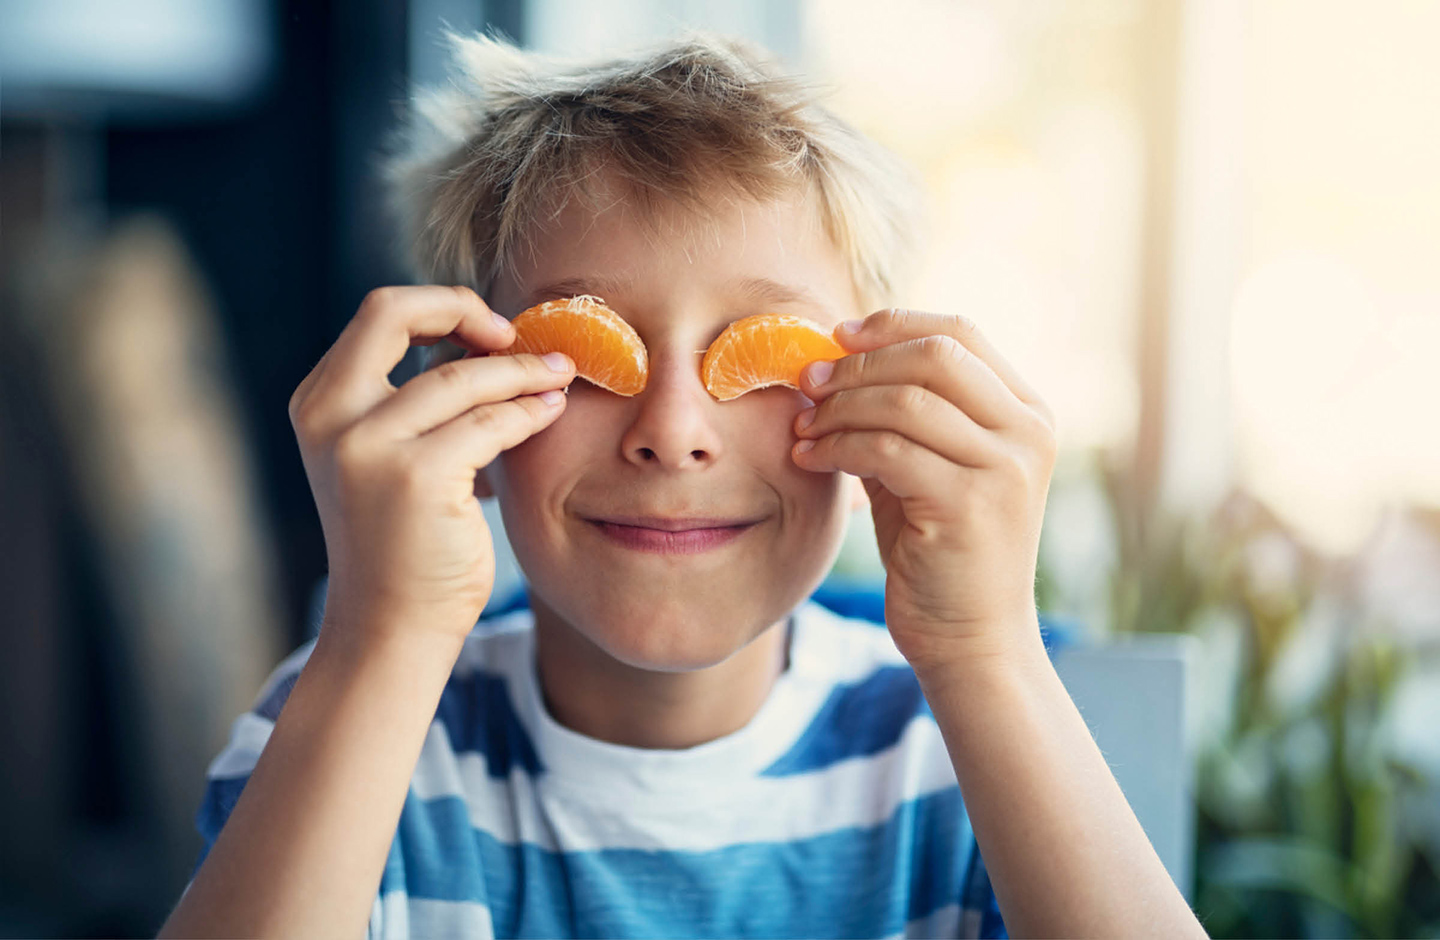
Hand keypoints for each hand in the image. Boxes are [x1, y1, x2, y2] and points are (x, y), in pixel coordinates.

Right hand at [288, 286, 574, 648]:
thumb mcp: (387, 458)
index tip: (490, 331)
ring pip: (462, 375)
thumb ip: (416, 401)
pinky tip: (552, 412)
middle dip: (464, 309)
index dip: (441, 307)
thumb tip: (491, 342)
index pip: (378, 315)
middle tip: (518, 336)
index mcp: (319, 404)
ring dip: (522, 372)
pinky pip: (491, 422)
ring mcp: (367, 446)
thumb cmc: (403, 542)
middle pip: (394, 312)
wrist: (390, 628)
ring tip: (560, 376)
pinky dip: (530, 411)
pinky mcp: (414, 478)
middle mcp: (330, 417)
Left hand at [792, 308, 1056, 672]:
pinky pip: (888, 449)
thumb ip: (904, 411)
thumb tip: (836, 355)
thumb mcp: (928, 465)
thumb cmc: (939, 549)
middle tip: (808, 382)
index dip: (893, 325)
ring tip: (803, 428)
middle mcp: (1028, 432)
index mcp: (1026, 412)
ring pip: (906, 401)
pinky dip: (838, 446)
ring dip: (840, 407)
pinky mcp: (970, 504)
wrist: (970, 638)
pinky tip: (810, 458)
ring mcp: (1005, 468)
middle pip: (935, 356)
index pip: (961, 333)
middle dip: (860, 363)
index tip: (836, 336)